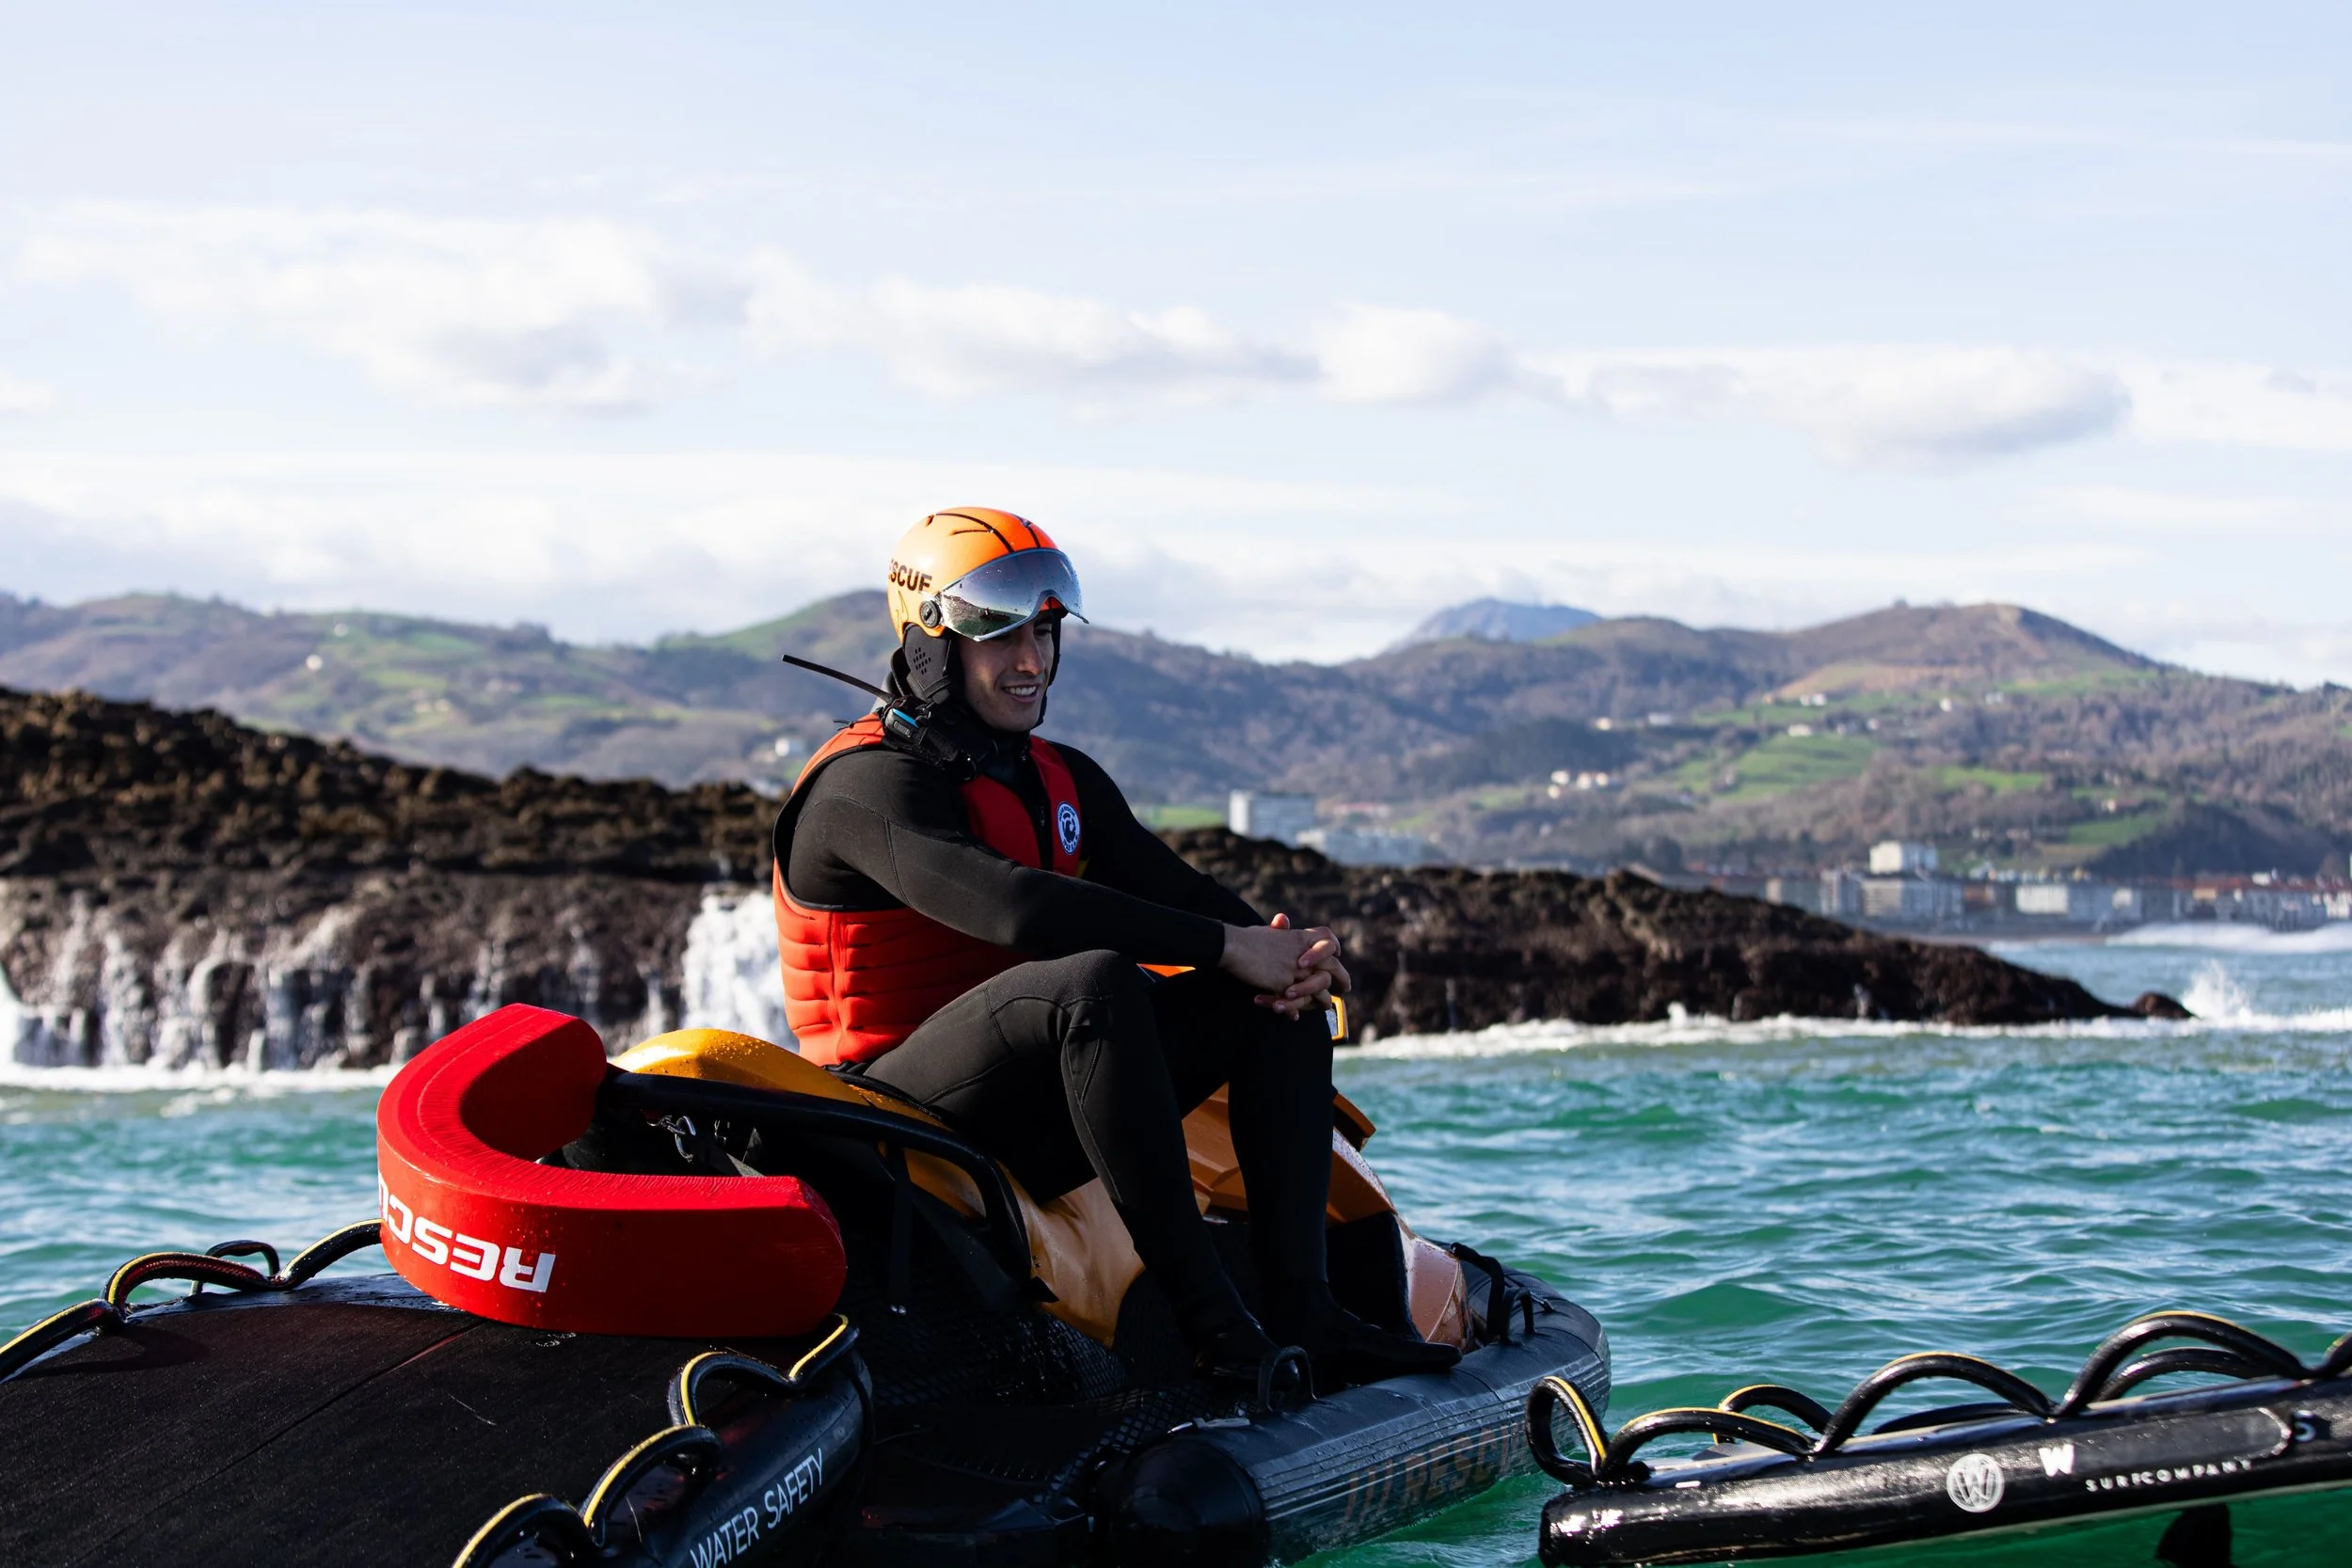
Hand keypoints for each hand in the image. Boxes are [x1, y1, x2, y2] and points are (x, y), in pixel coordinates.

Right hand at [1219, 913, 1350, 1018]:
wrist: (1233, 947)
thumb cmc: (1246, 938)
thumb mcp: (1268, 930)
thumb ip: (1279, 930)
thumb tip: (1282, 920)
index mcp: (1299, 937)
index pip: (1327, 940)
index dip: (1334, 948)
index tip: (1338, 955)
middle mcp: (1302, 953)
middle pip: (1332, 965)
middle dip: (1341, 977)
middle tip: (1345, 987)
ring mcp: (1295, 969)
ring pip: (1320, 987)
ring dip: (1324, 998)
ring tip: (1326, 1005)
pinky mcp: (1285, 984)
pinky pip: (1298, 1001)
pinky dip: (1296, 1010)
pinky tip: (1295, 1016)